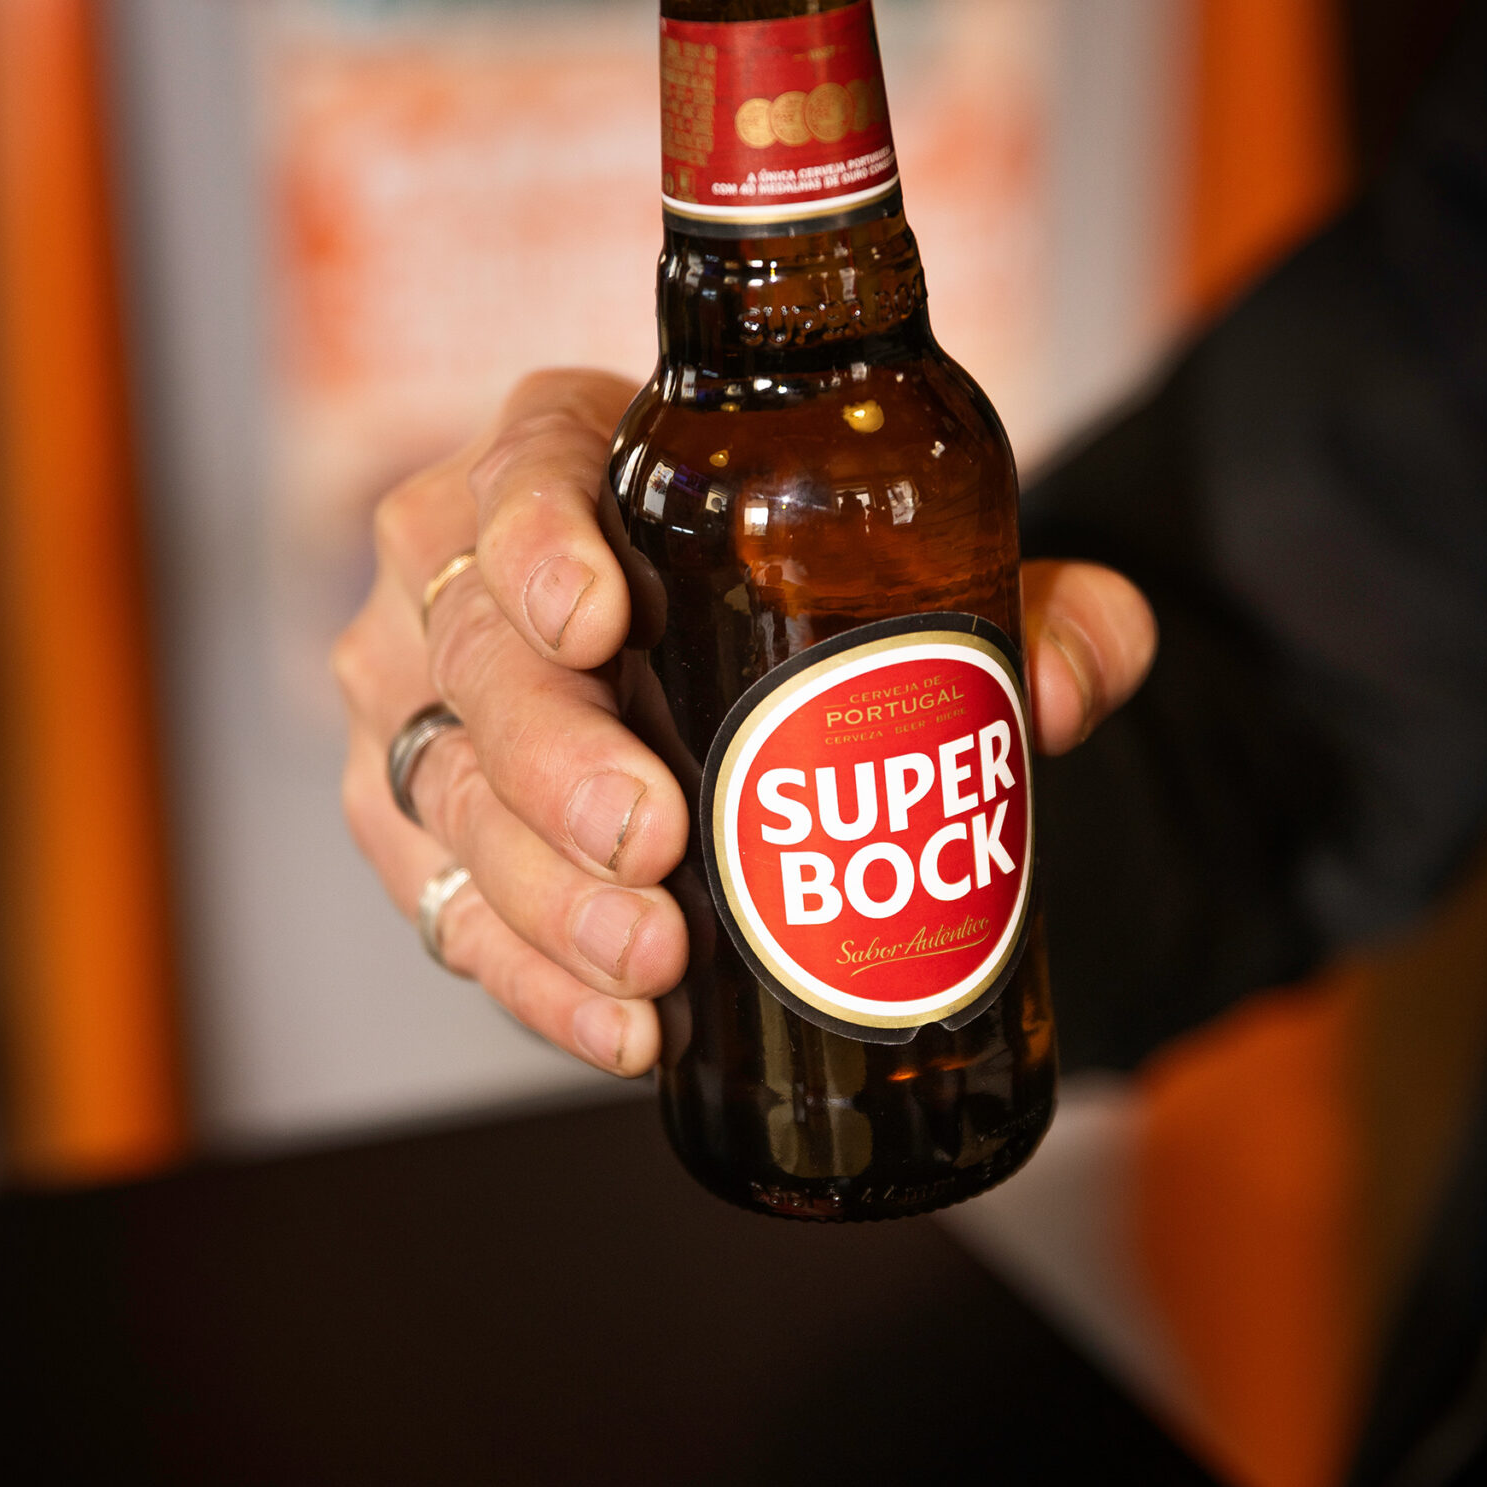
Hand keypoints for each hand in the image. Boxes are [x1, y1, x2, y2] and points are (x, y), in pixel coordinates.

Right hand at [334, 369, 1156, 1080]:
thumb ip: (1048, 610)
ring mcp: (424, 707)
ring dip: (544, 895)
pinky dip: (532, 981)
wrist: (768, 693)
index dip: (537, 546)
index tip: (600, 619)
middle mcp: (462, 572)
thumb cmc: (820, 597)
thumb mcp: (950, 582)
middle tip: (654, 832)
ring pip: (444, 795)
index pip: (520, 473)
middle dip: (552, 760)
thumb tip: (1061, 688)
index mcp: (566, 458)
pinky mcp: (426, 834)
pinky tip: (622, 1028)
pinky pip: (452, 912)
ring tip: (653, 960)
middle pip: (471, 653)